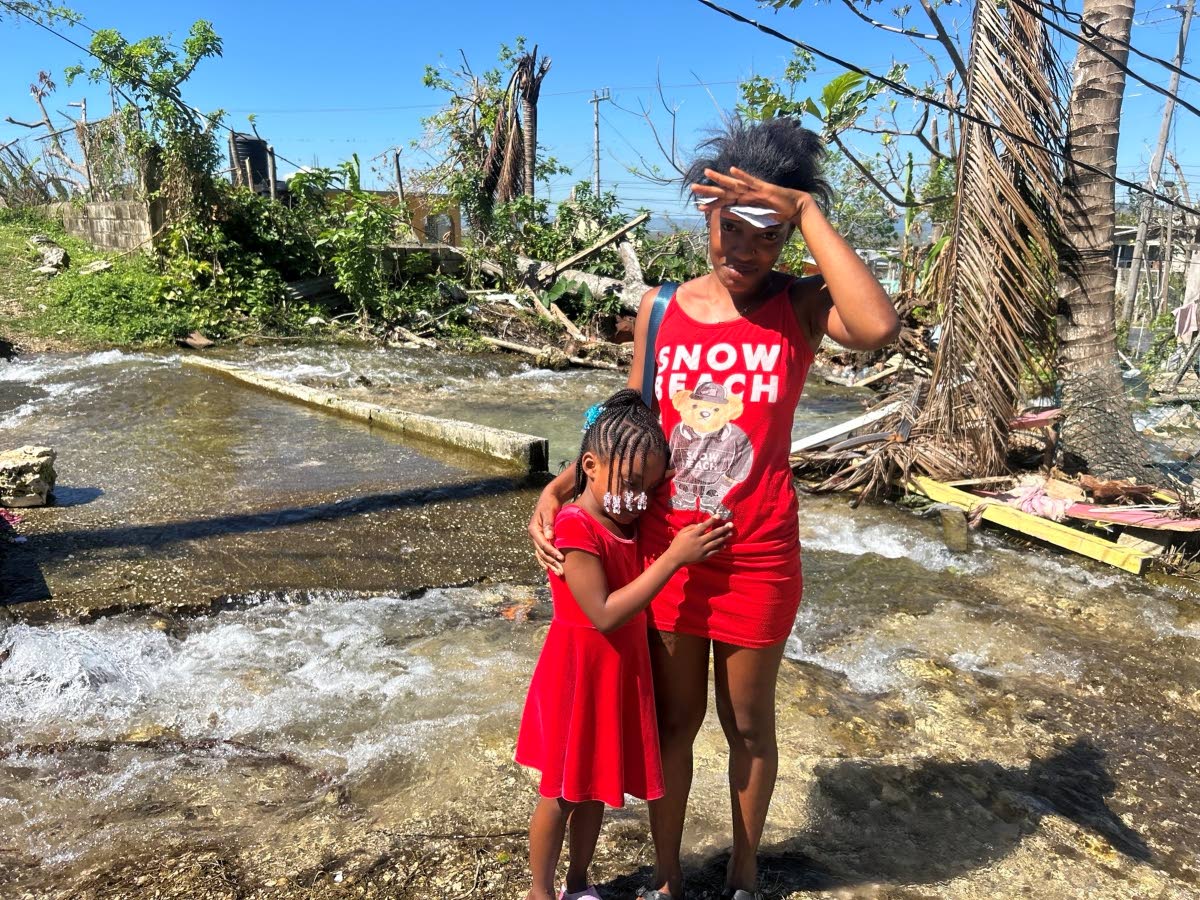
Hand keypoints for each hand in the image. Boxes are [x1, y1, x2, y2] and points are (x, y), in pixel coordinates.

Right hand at [529, 489, 564, 574]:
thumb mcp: (549, 510)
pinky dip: (546, 561)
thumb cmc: (550, 503)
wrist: (549, 498)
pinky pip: (542, 553)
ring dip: (550, 565)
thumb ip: (549, 524)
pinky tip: (550, 569)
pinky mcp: (541, 540)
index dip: (552, 552)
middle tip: (562, 572)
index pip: (543, 544)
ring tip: (559, 574)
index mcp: (534, 529)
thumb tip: (549, 536)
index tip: (562, 558)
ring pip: (542, 555)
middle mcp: (534, 535)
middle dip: (552, 563)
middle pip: (542, 553)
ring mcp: (536, 539)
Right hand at [665, 517, 732, 565]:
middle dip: (723, 529)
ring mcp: (702, 550)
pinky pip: (713, 552)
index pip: (704, 526)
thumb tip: (702, 524)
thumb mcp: (681, 533)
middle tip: (731, 524)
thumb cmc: (677, 544)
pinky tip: (724, 545)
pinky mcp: (703, 557)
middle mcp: (699, 542)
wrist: (675, 558)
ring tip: (730, 533)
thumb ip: (691, 527)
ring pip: (715, 543)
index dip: (712, 520)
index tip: (719, 515)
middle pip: (713, 534)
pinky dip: (719, 549)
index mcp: (693, 535)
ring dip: (724, 538)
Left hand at [691, 166, 811, 224]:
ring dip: (720, 178)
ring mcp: (754, 189)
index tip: (698, 207)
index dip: (711, 204)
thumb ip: (746, 218)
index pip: (724, 202)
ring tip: (706, 173)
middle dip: (708, 190)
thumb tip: (734, 222)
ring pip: (733, 183)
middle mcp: (746, 193)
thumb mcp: (758, 219)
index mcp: (744, 201)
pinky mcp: (764, 188)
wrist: (795, 207)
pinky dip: (742, 176)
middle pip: (724, 191)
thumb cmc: (778, 213)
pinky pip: (751, 181)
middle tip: (692, 188)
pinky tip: (732, 170)